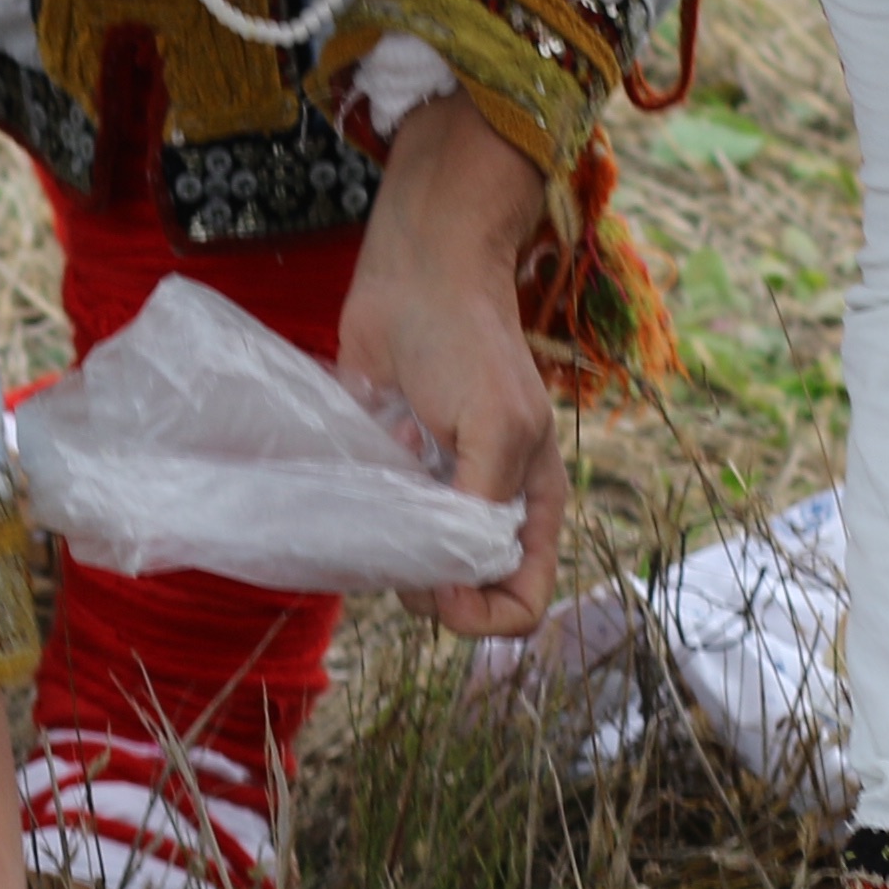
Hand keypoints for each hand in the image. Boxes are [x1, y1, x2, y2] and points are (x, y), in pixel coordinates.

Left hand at [342, 96, 564, 638]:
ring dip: (389, 559)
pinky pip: (377, 530)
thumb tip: (453, 594)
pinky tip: (356, 495)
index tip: (439, 585)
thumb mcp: (496, 428)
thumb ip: (480, 514)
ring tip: (376, 510)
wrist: (417, 273)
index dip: (480, 614)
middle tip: (398, 537)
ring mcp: (437, 494)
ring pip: (415, 571)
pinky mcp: (391, 473)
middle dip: (427, 589)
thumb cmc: (467, 341)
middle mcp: (487, 508)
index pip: (521, 603)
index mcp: (532, 504)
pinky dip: (363, 529)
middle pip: (462, 597)